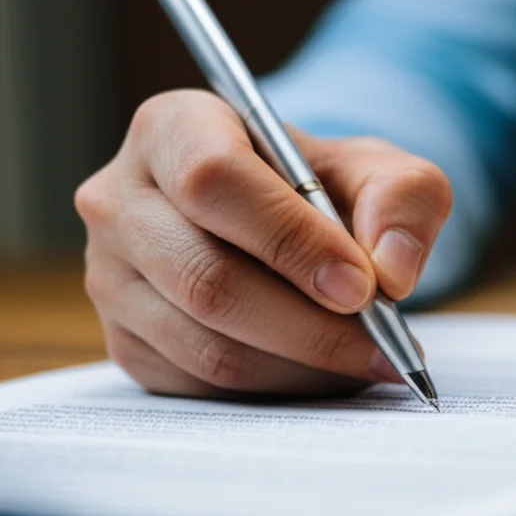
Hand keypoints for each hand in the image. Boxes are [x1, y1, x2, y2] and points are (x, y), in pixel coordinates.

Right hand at [76, 90, 451, 397]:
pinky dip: (280, 386)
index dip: (291, 240)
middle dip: (309, 325)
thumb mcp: (379, 170)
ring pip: (206, 344)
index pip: (214, 181)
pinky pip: (203, 384)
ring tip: (368, 359)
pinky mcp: (127, 341)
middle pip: (206, 279)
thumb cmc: (324, 187)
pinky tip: (325, 369)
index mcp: (173, 129)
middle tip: (382, 342)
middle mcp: (121, 200)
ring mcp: (111, 277)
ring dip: (302, 364)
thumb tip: (392, 271)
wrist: (286, 222)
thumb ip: (403, 200)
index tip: (360, 285)